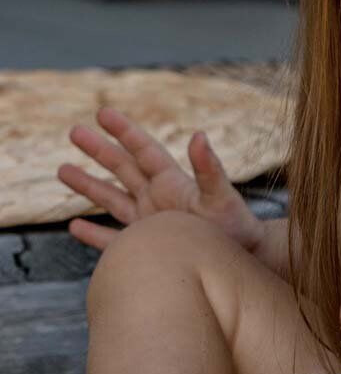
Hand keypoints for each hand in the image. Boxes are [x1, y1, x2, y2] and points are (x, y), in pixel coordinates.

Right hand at [57, 106, 263, 253]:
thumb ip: (209, 169)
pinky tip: (74, 226)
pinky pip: (113, 240)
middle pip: (122, 168)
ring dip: (88, 186)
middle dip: (98, 150)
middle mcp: (158, 198)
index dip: (124, 131)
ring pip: (111, 200)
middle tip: (74, 131)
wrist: (243, 261)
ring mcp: (150, 222)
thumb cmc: (236, 228)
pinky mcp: (146, 248)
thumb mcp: (221, 197)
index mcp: (173, 182)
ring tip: (62, 170)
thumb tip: (199, 135)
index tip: (103, 112)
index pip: (144, 150)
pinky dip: (94, 234)